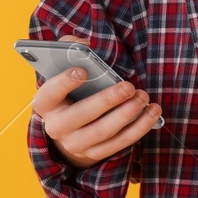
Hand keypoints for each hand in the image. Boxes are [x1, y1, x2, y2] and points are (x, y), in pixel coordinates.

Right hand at [33, 34, 160, 168]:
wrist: (70, 130)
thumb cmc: (73, 92)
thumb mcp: (65, 70)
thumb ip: (70, 50)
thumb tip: (85, 43)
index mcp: (46, 104)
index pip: (49, 94)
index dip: (64, 83)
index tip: (82, 70)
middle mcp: (57, 127)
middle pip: (81, 115)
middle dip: (107, 100)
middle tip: (128, 87)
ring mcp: (75, 144)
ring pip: (103, 131)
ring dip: (127, 114)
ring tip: (143, 97)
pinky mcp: (95, 154)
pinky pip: (119, 143)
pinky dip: (139, 128)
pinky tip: (151, 112)